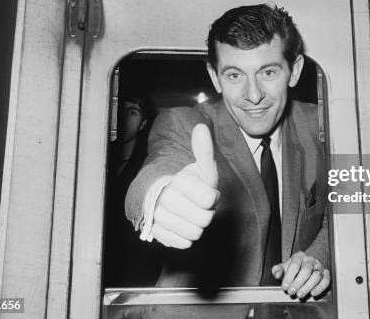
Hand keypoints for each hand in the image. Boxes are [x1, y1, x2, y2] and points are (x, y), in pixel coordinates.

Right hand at [151, 124, 218, 247]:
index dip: (212, 197)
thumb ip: (204, 150)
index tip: (205, 191)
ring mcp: (158, 218)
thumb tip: (201, 127)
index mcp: (177, 181)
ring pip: (194, 233)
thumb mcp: (202, 166)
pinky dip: (187, 237)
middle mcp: (163, 199)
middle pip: (204, 219)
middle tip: (199, 205)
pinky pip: (183, 243)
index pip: (209, 199)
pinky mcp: (156, 234)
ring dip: (197, 225)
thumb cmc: (192, 182)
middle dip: (206, 213)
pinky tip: (183, 225)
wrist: (169, 196)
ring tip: (191, 214)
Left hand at [272, 251, 330, 299]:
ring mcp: (319, 267)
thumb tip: (276, 273)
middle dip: (298, 283)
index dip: (289, 276)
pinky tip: (313, 293)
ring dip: (307, 287)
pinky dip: (320, 288)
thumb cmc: (295, 268)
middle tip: (291, 292)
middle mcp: (310, 260)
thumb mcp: (285, 267)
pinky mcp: (326, 274)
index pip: (295, 264)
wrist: (308, 265)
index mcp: (299, 256)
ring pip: (316, 276)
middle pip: (306, 270)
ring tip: (300, 294)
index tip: (285, 286)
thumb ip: (278, 270)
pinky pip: (326, 280)